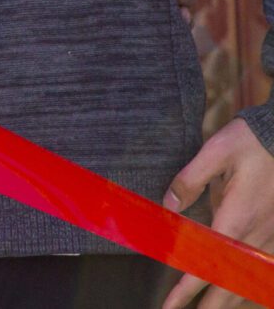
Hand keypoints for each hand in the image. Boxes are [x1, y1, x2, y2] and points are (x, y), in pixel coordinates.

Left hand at [162, 117, 273, 307]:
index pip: (207, 264)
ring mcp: (268, 237)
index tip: (171, 304)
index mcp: (235, 218)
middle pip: (231, 285)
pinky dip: (249, 285)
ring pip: (248, 281)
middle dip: (209, 307)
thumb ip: (189, 179)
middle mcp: (254, 236)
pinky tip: (240, 289)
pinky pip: (261, 269)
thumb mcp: (215, 151)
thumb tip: (168, 206)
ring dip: (227, 300)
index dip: (188, 289)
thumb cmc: (251, 142)